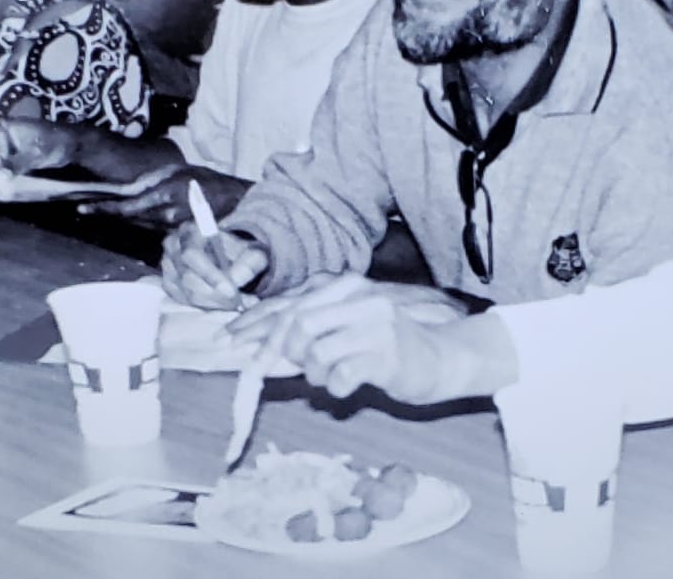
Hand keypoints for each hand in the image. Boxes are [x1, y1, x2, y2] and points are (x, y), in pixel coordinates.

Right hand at [0, 117, 78, 172]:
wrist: (75, 144)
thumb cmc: (56, 143)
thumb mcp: (36, 153)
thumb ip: (17, 163)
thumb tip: (0, 175)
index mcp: (5, 129)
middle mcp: (4, 136)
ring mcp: (11, 146)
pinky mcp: (18, 155)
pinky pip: (7, 166)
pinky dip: (6, 174)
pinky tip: (3, 186)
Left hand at [78, 164, 247, 228]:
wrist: (234, 201)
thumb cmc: (206, 180)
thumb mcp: (178, 170)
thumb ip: (153, 179)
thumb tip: (130, 187)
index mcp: (164, 195)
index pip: (126, 207)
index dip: (104, 209)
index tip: (83, 208)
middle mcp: (165, 215)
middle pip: (128, 219)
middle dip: (108, 213)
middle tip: (87, 207)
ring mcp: (171, 227)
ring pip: (138, 224)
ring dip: (123, 218)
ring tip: (105, 209)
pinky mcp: (177, 234)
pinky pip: (152, 228)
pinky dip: (142, 221)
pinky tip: (136, 215)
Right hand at [161, 221, 268, 310]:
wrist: (230, 256)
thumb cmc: (240, 253)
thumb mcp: (252, 253)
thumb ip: (249, 263)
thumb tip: (236, 279)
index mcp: (191, 231)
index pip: (192, 254)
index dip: (211, 275)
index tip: (232, 291)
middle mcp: (174, 245)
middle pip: (187, 278)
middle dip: (214, 295)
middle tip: (238, 305)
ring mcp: (167, 265)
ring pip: (185, 293)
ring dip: (212, 303)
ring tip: (236, 306)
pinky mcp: (168, 282)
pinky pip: (182, 301)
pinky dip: (204, 306)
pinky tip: (222, 305)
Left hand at [225, 274, 466, 401]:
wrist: (441, 359)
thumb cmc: (388, 346)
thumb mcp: (347, 326)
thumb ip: (311, 330)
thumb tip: (258, 346)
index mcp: (347, 287)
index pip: (290, 303)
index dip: (256, 324)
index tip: (230, 342)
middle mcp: (359, 299)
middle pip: (297, 324)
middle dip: (281, 353)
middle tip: (291, 368)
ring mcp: (375, 325)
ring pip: (315, 352)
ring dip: (313, 373)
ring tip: (328, 376)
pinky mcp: (386, 354)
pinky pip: (340, 375)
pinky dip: (335, 387)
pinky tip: (346, 386)